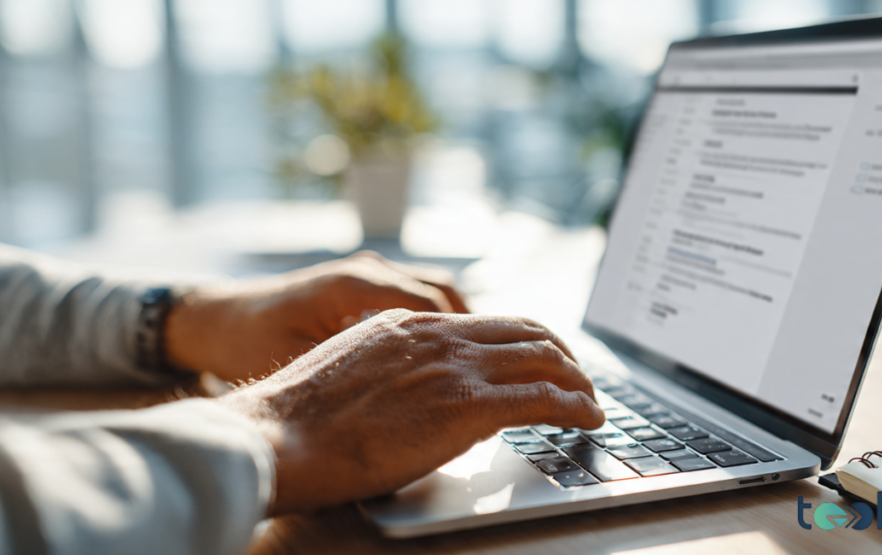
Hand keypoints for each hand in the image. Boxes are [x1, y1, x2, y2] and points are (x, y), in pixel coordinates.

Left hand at [164, 251, 468, 381]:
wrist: (214, 319)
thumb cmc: (248, 345)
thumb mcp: (302, 367)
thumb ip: (357, 377)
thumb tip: (413, 398)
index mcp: (354, 285)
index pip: (432, 304)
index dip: (468, 337)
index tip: (494, 368)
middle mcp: (366, 270)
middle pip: (443, 292)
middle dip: (478, 328)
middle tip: (505, 366)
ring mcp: (365, 273)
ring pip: (432, 291)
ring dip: (459, 322)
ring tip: (482, 363)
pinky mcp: (360, 285)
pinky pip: (413, 298)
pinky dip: (436, 320)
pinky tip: (443, 355)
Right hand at [216, 309, 604, 513]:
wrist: (277, 437)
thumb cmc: (301, 420)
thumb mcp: (353, 370)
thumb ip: (396, 370)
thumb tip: (421, 393)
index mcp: (411, 324)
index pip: (491, 321)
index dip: (529, 341)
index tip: (545, 360)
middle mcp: (439, 334)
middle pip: (528, 330)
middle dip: (563, 355)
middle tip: (579, 380)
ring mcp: (454, 367)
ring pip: (544, 357)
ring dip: (578, 380)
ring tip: (592, 402)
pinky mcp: (466, 405)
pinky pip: (543, 397)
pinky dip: (576, 406)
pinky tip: (588, 418)